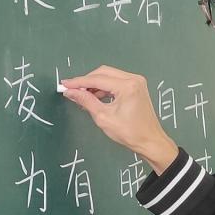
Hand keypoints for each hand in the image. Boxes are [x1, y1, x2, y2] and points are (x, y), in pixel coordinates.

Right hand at [61, 66, 178, 173]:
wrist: (150, 141)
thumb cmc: (129, 132)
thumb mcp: (103, 117)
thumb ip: (86, 101)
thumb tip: (70, 92)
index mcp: (127, 86)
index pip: (97, 79)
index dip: (79, 82)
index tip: (64, 85)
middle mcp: (133, 79)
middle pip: (103, 72)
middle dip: (86, 81)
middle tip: (72, 90)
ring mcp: (136, 81)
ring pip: (109, 76)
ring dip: (95, 84)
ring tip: (82, 96)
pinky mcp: (137, 86)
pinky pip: (116, 81)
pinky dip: (104, 87)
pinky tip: (95, 97)